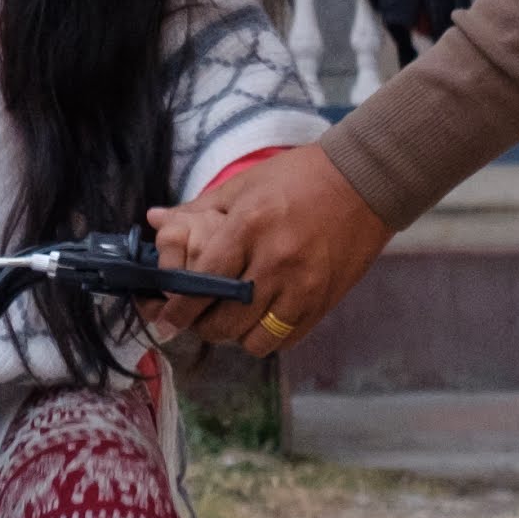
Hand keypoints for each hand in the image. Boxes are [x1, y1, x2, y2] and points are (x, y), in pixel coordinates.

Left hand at [149, 147, 390, 353]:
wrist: (364, 181)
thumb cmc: (299, 178)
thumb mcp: (243, 185)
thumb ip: (197, 210)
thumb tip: (154, 220)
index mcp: (249, 228)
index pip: (203, 283)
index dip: (178, 309)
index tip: (165, 319)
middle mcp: (274, 262)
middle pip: (224, 320)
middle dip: (202, 325)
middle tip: (196, 318)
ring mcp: (302, 286)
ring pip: (254, 339)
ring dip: (235, 335)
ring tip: (231, 319)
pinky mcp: (324, 301)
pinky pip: (285, 339)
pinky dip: (267, 337)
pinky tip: (260, 320)